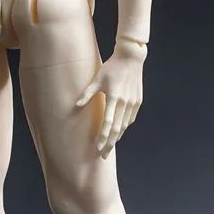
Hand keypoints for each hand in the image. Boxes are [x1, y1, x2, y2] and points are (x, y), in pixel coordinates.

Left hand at [75, 38, 146, 157]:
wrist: (131, 58)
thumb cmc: (111, 68)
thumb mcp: (97, 79)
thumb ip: (87, 94)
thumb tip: (75, 105)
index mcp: (113, 97)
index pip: (108, 123)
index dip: (102, 137)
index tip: (98, 148)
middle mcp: (124, 103)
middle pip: (117, 129)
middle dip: (110, 143)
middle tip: (104, 155)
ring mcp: (133, 103)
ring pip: (124, 125)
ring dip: (117, 136)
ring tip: (110, 145)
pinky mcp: (138, 101)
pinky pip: (130, 118)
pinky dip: (124, 126)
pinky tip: (119, 131)